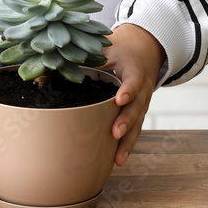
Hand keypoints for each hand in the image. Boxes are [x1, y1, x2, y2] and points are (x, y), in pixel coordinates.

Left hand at [101, 23, 164, 166]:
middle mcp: (142, 89)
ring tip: (118, 158)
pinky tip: (118, 160)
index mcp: (135, 70)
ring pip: (137, 124)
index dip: (128, 90)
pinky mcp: (139, 113)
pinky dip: (127, 145)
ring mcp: (142, 103)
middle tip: (116, 133)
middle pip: (136, 108)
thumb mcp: (110, 47)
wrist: (145, 51)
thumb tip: (62, 62)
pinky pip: (135, 130)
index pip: (133, 80)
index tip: (120, 98)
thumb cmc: (122, 50)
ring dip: (127, 142)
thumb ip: (92, 57)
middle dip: (126, 121)